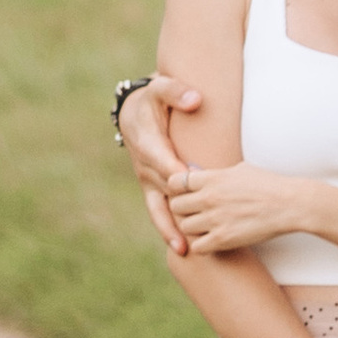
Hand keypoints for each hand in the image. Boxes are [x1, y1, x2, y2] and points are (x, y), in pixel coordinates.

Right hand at [115, 74, 201, 249]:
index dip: (179, 174)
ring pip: (159, 208)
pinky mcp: (152, 189)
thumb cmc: (153, 100)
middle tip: (204, 225)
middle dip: (183, 207)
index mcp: (149, 144)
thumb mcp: (161, 88)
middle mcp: (146, 167)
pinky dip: (168, 230)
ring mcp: (148, 181)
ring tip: (185, 249)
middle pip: (166, 191)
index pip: (165, 162)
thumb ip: (177, 92)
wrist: (134, 113)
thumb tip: (194, 100)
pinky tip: (183, 248)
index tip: (196, 185)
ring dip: (171, 228)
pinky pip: (158, 212)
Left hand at [163, 160, 306, 255]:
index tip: (188, 194)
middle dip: (184, 210)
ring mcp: (215, 219)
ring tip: (206, 228)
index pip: (174, 182)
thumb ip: (215, 173)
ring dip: (193, 229)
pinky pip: (197, 247)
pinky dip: (203, 246)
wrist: (290, 204)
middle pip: (175, 206)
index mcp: (212, 178)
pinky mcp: (223, 239)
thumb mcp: (241, 170)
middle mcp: (209, 197)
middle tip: (197, 213)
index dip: (178, 189)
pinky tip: (214, 241)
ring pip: (184, 227)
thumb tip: (198, 172)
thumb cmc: (269, 185)